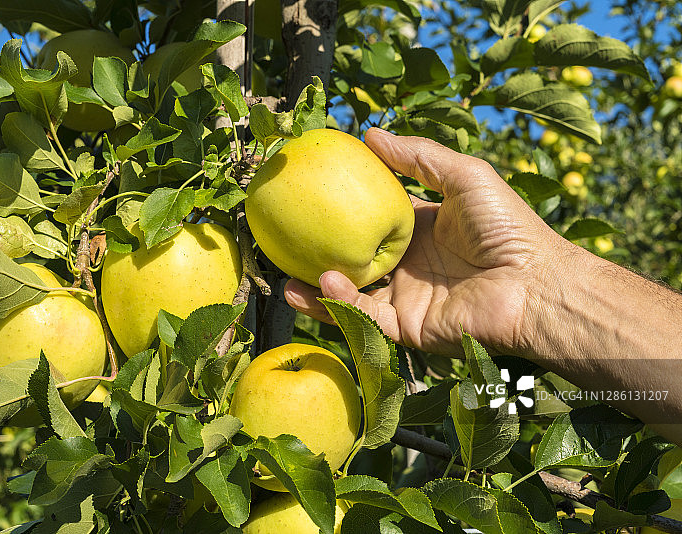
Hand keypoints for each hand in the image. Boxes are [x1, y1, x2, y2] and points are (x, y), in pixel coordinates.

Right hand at [284, 128, 565, 355]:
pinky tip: (321, 283)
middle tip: (284, 242)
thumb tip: (370, 133)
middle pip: (353, 260)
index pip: (370, 220)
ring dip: (317, 287)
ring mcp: (405, 298)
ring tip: (285, 275)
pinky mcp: (407, 328)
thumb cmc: (507, 228)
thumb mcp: (463, 176)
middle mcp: (407, 266)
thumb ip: (418, 157)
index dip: (342, 210)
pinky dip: (340, 303)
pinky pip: (365, 317)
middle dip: (319, 255)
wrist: (537, 284)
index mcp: (418, 231)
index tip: (310, 194)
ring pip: (350, 294)